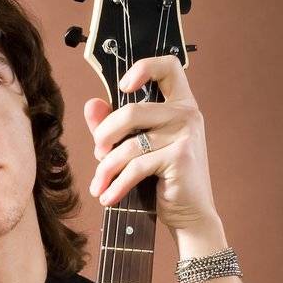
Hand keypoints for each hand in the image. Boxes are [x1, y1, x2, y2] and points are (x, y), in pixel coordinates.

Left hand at [83, 55, 218, 239]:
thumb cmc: (163, 180)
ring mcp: (186, 133)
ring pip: (129, 144)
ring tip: (99, 184)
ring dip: (106, 168)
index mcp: (180, 103)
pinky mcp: (180, 156)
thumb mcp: (137, 149)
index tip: (122, 87)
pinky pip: (136, 166)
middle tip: (98, 154)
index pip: (168, 66)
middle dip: (105, 135)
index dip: (143, 67)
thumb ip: (113, 125)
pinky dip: (117, 184)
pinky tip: (107, 197)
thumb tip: (91, 104)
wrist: (190, 215)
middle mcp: (187, 113)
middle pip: (131, 110)